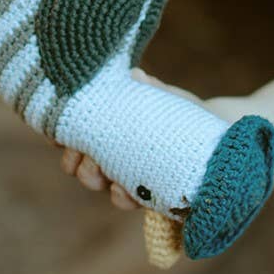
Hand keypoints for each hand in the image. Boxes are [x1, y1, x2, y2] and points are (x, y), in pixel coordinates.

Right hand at [56, 67, 202, 209]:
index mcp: (106, 126)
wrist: (214, 140)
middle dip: (75, 160)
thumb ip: (148, 88)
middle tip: (84, 155)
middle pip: (75, 162)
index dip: (59, 134)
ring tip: (104, 174)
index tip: (59, 134)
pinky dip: (122, 196)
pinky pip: (122, 198)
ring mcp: (123, 173)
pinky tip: (128, 191)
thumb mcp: (165, 98)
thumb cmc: (182, 113)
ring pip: (93, 179)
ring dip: (93, 177)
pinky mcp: (142, 192)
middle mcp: (109, 152)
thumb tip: (135, 75)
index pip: (71, 132)